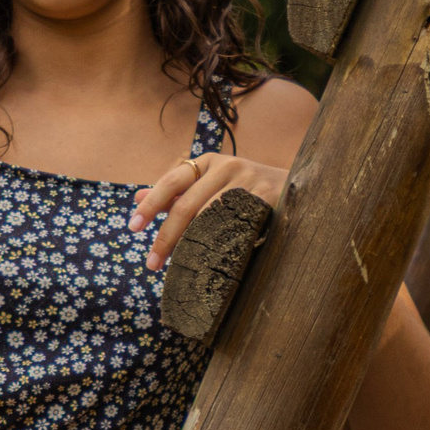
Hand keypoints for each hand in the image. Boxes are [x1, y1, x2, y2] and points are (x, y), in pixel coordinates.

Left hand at [130, 152, 287, 270]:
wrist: (296, 187)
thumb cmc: (247, 190)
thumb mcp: (212, 184)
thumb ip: (178, 192)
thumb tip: (138, 197)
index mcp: (209, 161)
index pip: (172, 182)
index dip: (150, 205)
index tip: (133, 227)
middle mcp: (227, 166)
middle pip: (187, 205)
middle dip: (166, 236)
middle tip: (151, 263)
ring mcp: (248, 181)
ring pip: (209, 218)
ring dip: (189, 246)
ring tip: (176, 268)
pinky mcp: (267, 197)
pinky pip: (236, 226)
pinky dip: (219, 245)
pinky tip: (208, 261)